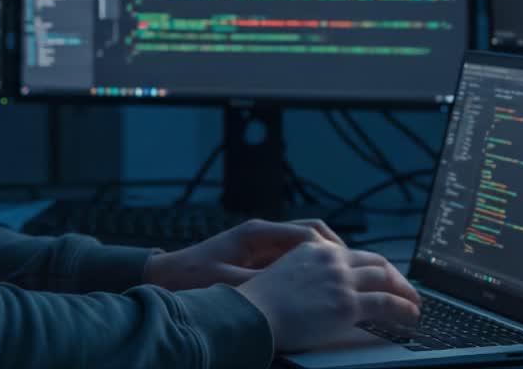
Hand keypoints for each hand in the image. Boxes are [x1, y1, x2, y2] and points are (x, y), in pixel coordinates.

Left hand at [143, 217, 346, 290]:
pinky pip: (293, 256)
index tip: (350, 267)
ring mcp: (260, 243)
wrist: (164, 276)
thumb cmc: (190, 279)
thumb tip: (290, 291)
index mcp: (255, 233)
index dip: (331, 251)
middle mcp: (261, 233)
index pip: (306, 234)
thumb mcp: (225, 285)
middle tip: (358, 269)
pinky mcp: (257, 256)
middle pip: (311, 232)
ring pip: (305, 242)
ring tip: (347, 276)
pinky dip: (311, 266)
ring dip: (326, 256)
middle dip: (338, 249)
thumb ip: (259, 286)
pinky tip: (322, 284)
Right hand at [235, 241, 420, 353]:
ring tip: (413, 303)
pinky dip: (404, 308)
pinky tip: (411, 314)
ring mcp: (341, 281)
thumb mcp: (283, 274)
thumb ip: (306, 274)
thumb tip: (321, 287)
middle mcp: (331, 260)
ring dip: (405, 291)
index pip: (354, 254)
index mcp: (315, 250)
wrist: (252, 314)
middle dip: (394, 276)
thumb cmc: (260, 303)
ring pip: (386, 279)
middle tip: (405, 289)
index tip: (381, 276)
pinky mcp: (348, 304)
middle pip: (375, 262)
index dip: (373, 266)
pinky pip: (387, 303)